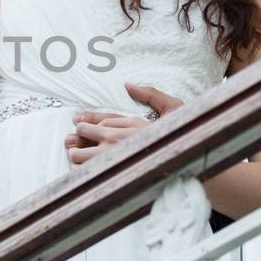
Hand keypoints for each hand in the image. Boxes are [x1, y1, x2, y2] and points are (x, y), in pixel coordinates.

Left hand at [65, 83, 182, 164]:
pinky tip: (83, 171)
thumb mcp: (174, 108)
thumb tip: (129, 85)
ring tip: (77, 156)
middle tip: (73, 141)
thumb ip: (152, 95)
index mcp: (133, 124)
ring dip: (76, 154)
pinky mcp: (108, 176)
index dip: (87, 118)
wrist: (188, 162)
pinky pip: (84, 172)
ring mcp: (112, 158)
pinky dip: (80, 171)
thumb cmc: (183, 137)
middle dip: (78, 136)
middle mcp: (120, 139)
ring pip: (79, 154)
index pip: (103, 118)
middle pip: (85, 132)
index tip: (77, 119)